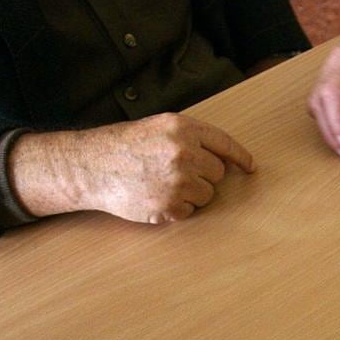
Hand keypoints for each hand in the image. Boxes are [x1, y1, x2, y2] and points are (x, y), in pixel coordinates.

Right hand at [9, 113, 255, 223]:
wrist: (89, 167)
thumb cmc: (122, 146)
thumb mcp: (157, 128)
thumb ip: (189, 137)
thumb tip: (223, 156)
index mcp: (182, 128)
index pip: (224, 143)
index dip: (240, 157)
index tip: (250, 167)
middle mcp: (184, 153)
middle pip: (218, 172)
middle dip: (203, 175)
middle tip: (174, 172)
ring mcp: (178, 181)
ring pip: (207, 194)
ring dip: (191, 194)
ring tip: (161, 184)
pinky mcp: (170, 206)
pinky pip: (190, 211)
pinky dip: (177, 209)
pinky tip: (155, 196)